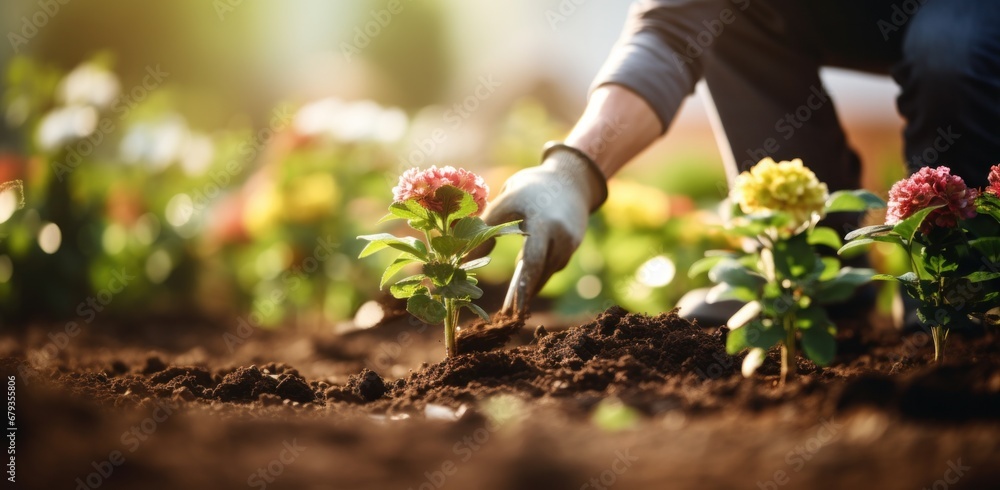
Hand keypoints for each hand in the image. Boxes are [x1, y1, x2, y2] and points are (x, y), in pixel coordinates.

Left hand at [481, 144, 606, 313]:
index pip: (532, 259)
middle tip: (506, 318)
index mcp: (543, 222)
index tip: (511, 307)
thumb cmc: (530, 190)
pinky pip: (551, 268)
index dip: (521, 286)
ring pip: (545, 273)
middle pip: (539, 272)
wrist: (570, 180)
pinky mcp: (571, 250)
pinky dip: (535, 278)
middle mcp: (561, 236)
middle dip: (522, 296)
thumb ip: (485, 229)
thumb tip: (462, 261)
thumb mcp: (506, 201)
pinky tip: (522, 289)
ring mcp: (570, 245)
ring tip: (510, 310)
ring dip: (527, 288)